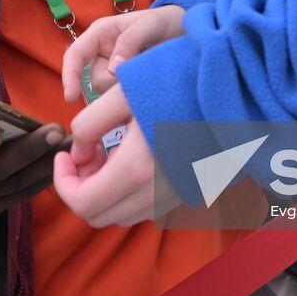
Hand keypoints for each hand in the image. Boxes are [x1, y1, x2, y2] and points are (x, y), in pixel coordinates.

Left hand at [53, 85, 179, 226]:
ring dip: (104, 190)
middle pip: (99, 216)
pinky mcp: (187, 192)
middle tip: (86, 151)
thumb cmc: (178, 79)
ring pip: (121, 214)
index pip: (82, 203)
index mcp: (136, 169)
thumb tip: (77, 153)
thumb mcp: (125, 90)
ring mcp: (174, 197)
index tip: (64, 154)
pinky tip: (132, 157)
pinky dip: (127, 191)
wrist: (234, 86)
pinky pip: (145, 206)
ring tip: (108, 151)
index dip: (62, 182)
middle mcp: (156, 193)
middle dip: (81, 187)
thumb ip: (90, 123)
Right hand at [61, 5, 184, 101]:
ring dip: (128, 89)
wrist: (186, 31)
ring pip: (109, 93)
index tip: (70, 98)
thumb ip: (131, 41)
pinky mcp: (126, 85)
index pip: (75, 55)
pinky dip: (133, 96)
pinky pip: (122, 98)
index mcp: (100, 34)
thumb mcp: (150, 25)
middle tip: (143, 71)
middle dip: (116, 83)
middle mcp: (103, 54)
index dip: (69, 76)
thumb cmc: (164, 21)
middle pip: (96, 81)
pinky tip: (148, 87)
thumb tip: (112, 69)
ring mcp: (114, 71)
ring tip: (150, 74)